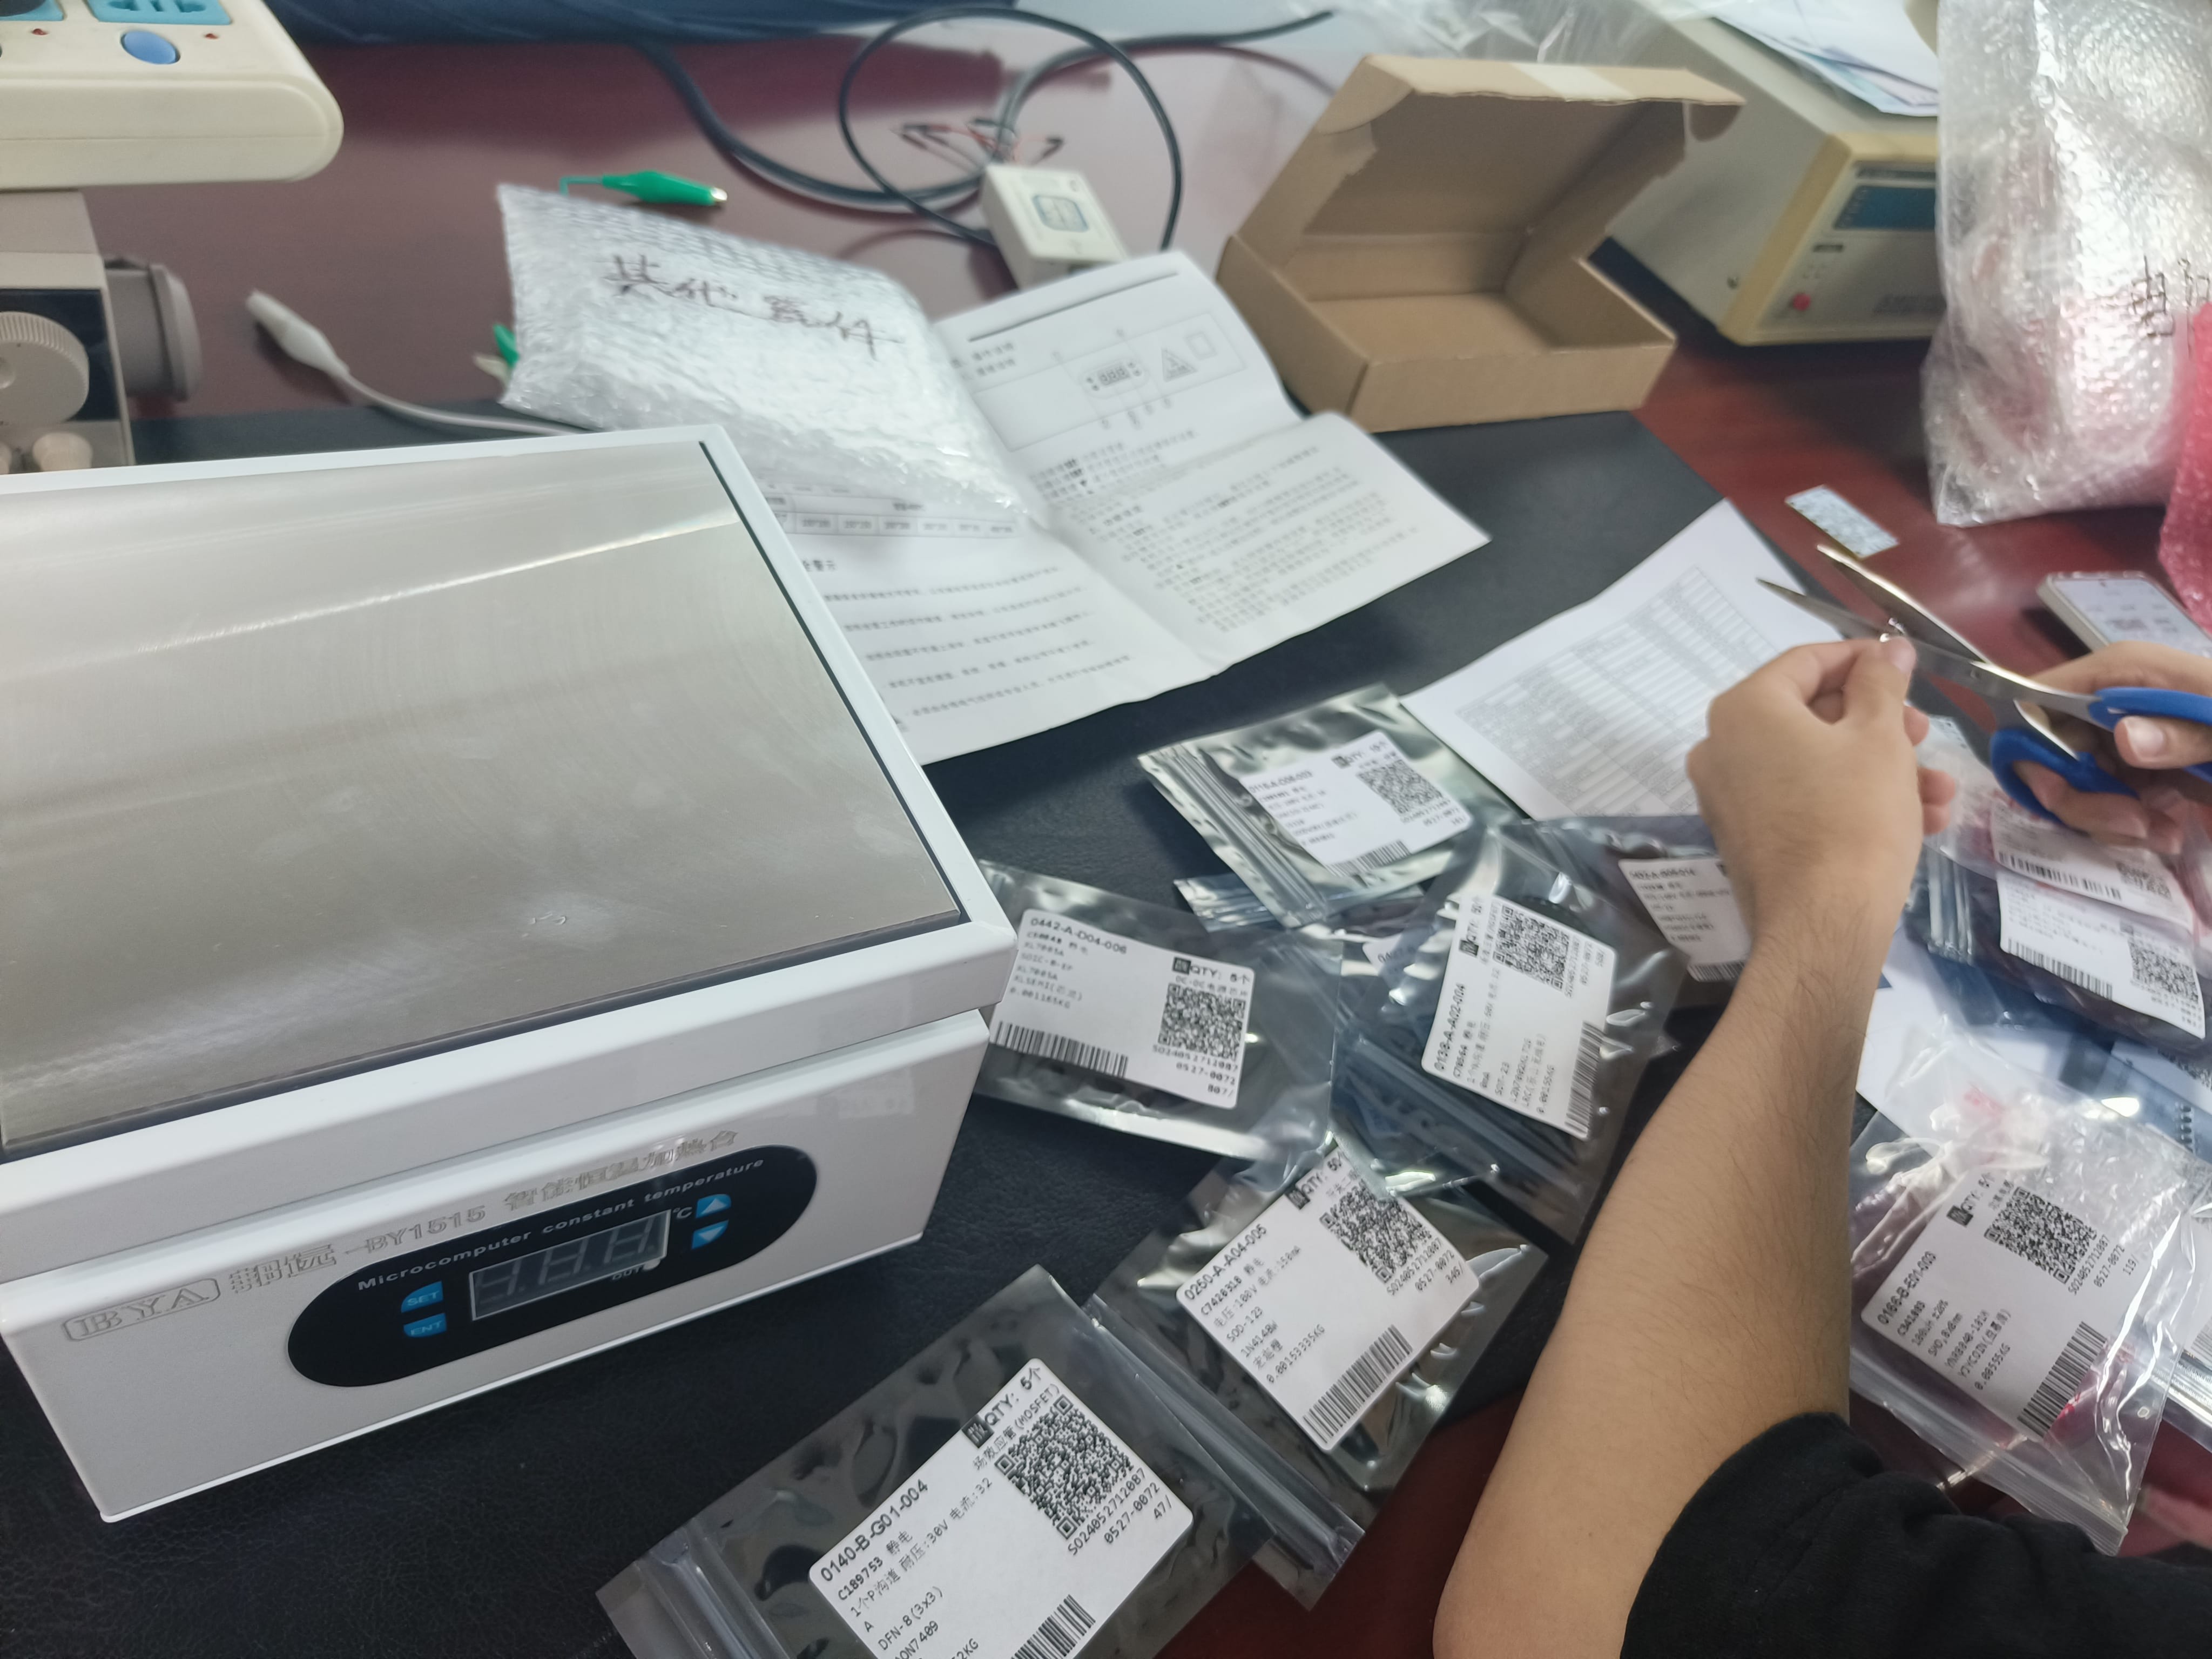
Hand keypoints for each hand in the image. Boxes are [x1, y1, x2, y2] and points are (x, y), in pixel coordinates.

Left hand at [1688, 638, 1954, 950]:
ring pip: (1817, 763)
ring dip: (1883, 771)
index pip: (1806, 662)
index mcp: (1744, 709)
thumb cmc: (1854, 817)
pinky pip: (1805, 801)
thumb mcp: (1880, 738)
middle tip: (1926, 736)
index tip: (1904, 669)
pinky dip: (1855, 802)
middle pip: (1813, 715)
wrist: (1823, 924)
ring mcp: (1730, 796)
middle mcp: (1722, 747)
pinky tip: (1919, 820)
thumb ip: (1882, 684)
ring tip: (1940, 792)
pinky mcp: (1748, 837)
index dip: (1862, 660)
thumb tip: (1887, 650)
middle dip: (1881, 725)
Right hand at [2014, 641, 2211, 853]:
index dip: (2031, 745)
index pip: (2035, 697)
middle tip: (2131, 825)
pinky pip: (2103, 802)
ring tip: (2160, 833)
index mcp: (2125, 673)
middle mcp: (2112, 702)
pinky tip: (2166, 831)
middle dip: (2077, 798)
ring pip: (2070, 784)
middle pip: (2044, 751)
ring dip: (2105, 820)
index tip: (2065, 790)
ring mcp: (2125, 738)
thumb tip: (2124, 738)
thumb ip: (2188, 734)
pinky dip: (2125, 827)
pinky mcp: (2141, 771)